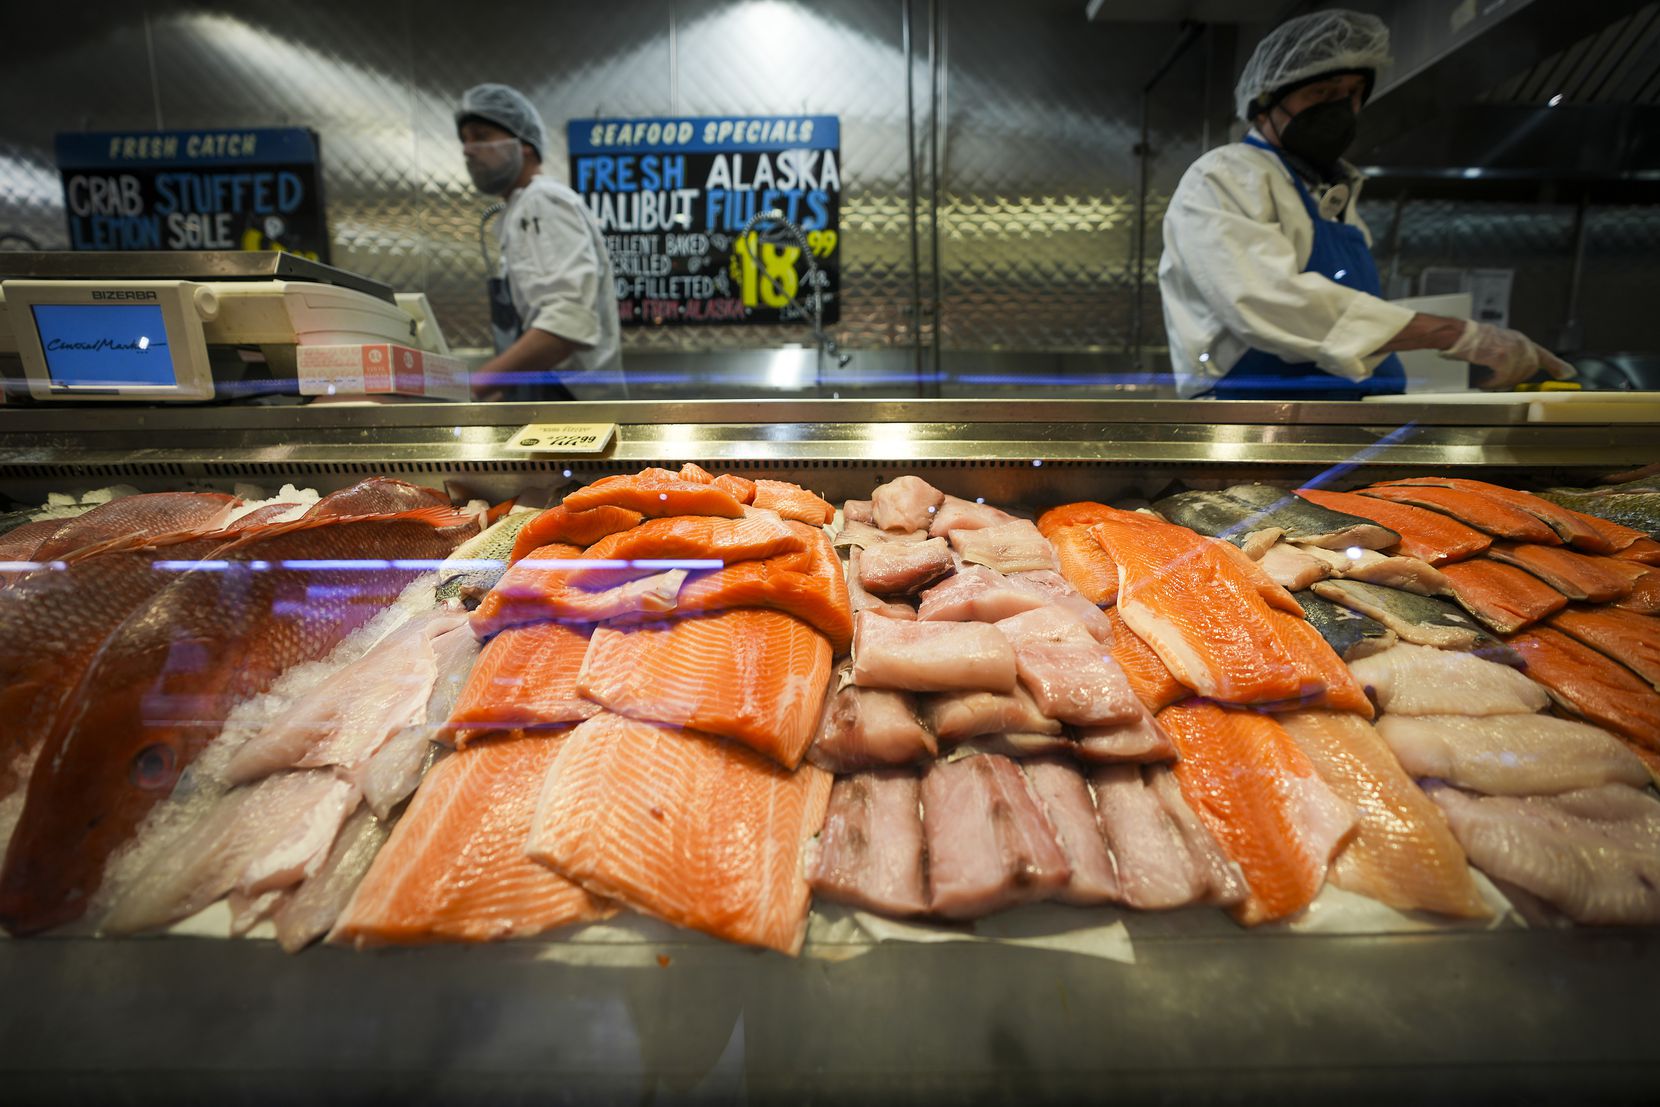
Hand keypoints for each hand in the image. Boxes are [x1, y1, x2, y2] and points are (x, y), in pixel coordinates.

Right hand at [1439, 320, 1575, 390]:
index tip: (1569, 374)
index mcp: (1520, 340)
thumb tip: (1517, 372)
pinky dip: (1493, 383)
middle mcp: (1521, 343)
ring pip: (1516, 376)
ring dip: (1502, 382)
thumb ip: (1511, 354)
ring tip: (1488, 382)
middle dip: (1516, 379)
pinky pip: (1503, 377)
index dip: (1557, 365)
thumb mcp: (1498, 343)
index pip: (1543, 354)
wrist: (1459, 334)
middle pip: (1530, 369)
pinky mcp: (1502, 357)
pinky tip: (1483, 382)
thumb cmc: (1472, 340)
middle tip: (1500, 383)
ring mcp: (1513, 350)